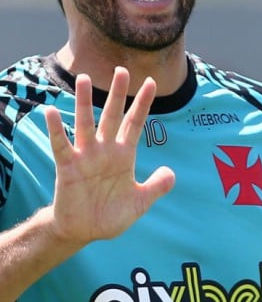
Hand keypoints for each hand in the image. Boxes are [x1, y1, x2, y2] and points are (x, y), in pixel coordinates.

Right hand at [45, 67, 174, 245]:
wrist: (85, 231)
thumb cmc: (111, 215)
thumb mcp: (140, 203)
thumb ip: (156, 187)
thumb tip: (171, 173)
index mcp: (124, 156)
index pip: (135, 124)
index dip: (143, 104)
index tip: (150, 82)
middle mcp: (105, 151)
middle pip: (112, 116)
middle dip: (117, 94)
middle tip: (121, 70)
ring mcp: (85, 157)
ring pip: (85, 124)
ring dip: (84, 102)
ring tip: (83, 78)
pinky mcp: (68, 167)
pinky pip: (61, 145)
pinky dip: (56, 129)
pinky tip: (50, 112)